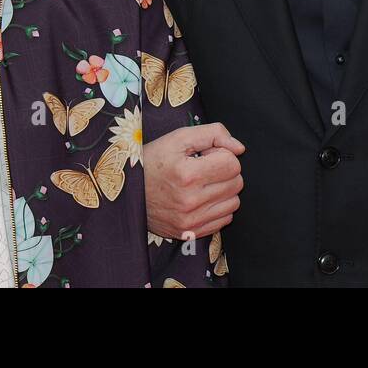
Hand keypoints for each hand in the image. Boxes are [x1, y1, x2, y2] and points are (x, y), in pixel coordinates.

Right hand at [143, 122, 244, 239]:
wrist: (127, 193)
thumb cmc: (152, 160)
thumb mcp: (178, 137)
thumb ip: (214, 133)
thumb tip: (240, 148)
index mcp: (188, 175)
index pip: (232, 164)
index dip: (222, 154)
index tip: (206, 154)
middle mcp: (190, 201)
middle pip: (236, 183)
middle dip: (224, 171)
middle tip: (204, 167)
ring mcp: (191, 221)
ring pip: (234, 202)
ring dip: (224, 189)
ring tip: (203, 183)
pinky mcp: (190, 233)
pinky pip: (224, 219)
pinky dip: (218, 207)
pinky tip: (202, 198)